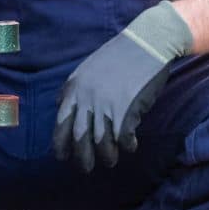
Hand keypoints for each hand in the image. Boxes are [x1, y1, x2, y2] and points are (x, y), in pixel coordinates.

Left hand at [52, 1, 192, 172]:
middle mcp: (87, 99)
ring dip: (106, 156)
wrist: (147, 41)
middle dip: (81, 158)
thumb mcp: (86, 69)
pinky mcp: (128, 109)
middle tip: (85, 168)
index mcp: (75, 89)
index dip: (60, 144)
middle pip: (79, 138)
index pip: (61, 124)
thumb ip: (73, 88)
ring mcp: (107, 105)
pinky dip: (127, 146)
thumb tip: (60, 104)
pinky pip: (124, 137)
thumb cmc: (119, 55)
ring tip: (110, 161)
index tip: (62, 157)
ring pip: (101, 142)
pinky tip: (131, 147)